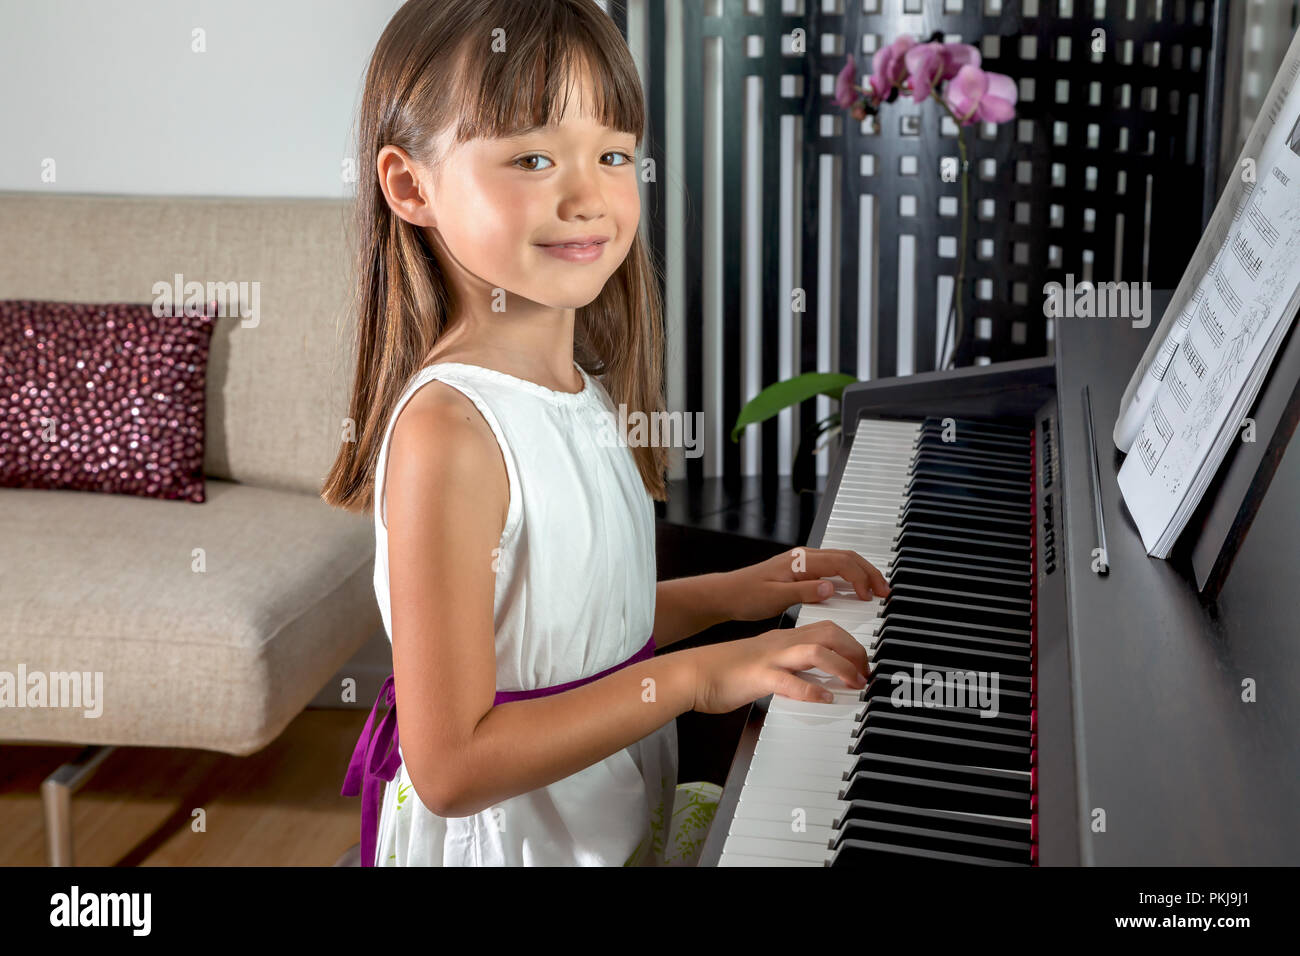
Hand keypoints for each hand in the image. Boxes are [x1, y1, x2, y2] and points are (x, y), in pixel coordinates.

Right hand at [688, 620, 869, 713]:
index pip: (826, 629)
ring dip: (842, 667)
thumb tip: (814, 682)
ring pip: (816, 651)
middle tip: (865, 674)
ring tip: (855, 684)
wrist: (692, 673)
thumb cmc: (724, 672)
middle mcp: (780, 644)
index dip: (851, 644)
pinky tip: (825, 698)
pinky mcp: (758, 677)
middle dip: (855, 651)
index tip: (862, 664)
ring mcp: (770, 659)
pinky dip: (812, 689)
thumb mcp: (765, 664)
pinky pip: (790, 682)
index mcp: (783, 639)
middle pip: (829, 633)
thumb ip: (789, 668)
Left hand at [718, 547, 889, 622]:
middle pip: (847, 557)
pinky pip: (832, 568)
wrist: (727, 594)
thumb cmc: (746, 596)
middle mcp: (804, 557)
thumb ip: (804, 592)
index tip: (869, 597)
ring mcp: (803, 562)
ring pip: (842, 560)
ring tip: (876, 589)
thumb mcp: (775, 598)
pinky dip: (849, 576)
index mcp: (800, 561)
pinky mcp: (801, 570)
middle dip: (869, 572)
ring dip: (862, 573)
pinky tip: (855, 589)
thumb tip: (831, 587)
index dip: (859, 578)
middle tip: (885, 591)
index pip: (840, 563)